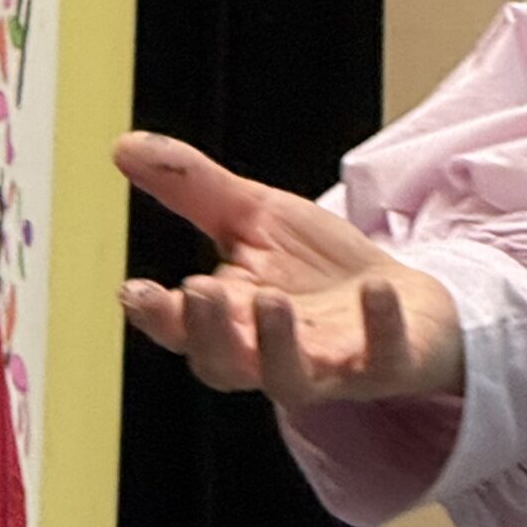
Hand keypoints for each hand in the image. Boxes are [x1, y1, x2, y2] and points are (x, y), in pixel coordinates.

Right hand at [115, 132, 463, 414]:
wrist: (404, 298)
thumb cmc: (317, 267)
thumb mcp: (255, 215)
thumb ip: (191, 186)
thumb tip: (122, 145)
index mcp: (234, 319)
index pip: (183, 329)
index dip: (158, 317)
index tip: (133, 291)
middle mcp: (273, 354)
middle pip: (227, 365)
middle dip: (210, 334)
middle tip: (197, 291)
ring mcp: (331, 365)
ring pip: (292, 380)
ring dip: (278, 345)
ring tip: (270, 298)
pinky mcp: (387, 363)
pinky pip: (383, 358)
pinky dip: (379, 327)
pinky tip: (375, 290)